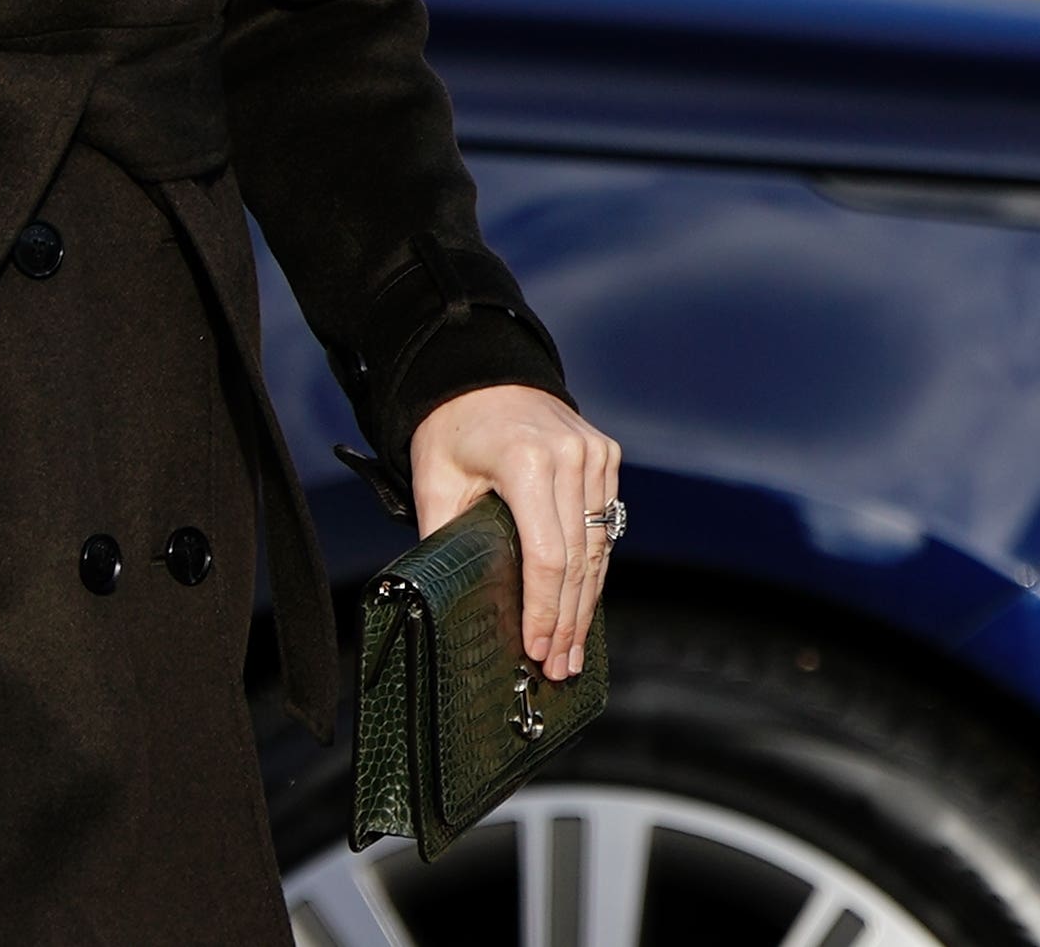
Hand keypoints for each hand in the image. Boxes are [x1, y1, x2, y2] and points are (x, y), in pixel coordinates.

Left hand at [408, 383, 622, 680]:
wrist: (478, 371)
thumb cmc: (450, 429)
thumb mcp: (434, 482)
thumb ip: (445, 539)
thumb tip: (451, 601)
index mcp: (527, 461)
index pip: (547, 555)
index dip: (544, 610)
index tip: (536, 650)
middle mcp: (571, 454)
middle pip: (579, 559)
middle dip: (568, 621)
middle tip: (560, 668)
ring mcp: (595, 453)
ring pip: (599, 547)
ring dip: (586, 604)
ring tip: (573, 651)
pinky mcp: (605, 455)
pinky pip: (605, 524)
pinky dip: (594, 568)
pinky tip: (583, 606)